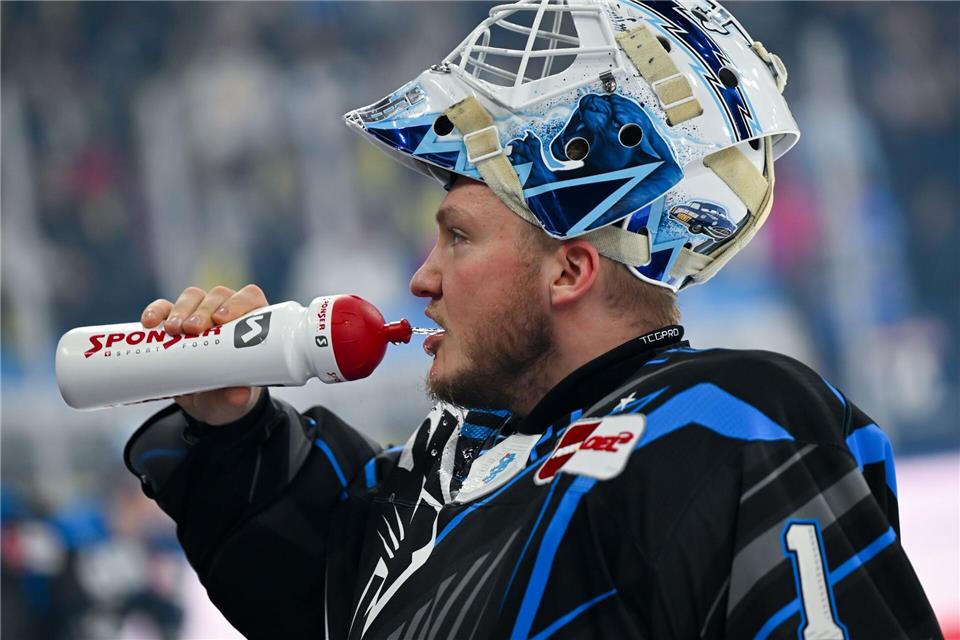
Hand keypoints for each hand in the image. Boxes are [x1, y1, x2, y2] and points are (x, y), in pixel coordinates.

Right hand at [140, 284, 268, 424]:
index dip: (238, 302)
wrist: (206, 403)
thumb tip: (238, 395)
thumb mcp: (235, 399)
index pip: (250, 298)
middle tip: (193, 328)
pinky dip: (156, 311)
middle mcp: (226, 312)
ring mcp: (199, 314)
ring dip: (181, 310)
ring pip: (192, 297)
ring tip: (173, 330)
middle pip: (218, 296)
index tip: (222, 319)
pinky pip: (164, 308)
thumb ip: (238, 397)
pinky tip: (150, 323)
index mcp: (251, 323)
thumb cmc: (230, 392)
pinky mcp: (174, 322)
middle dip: (205, 310)